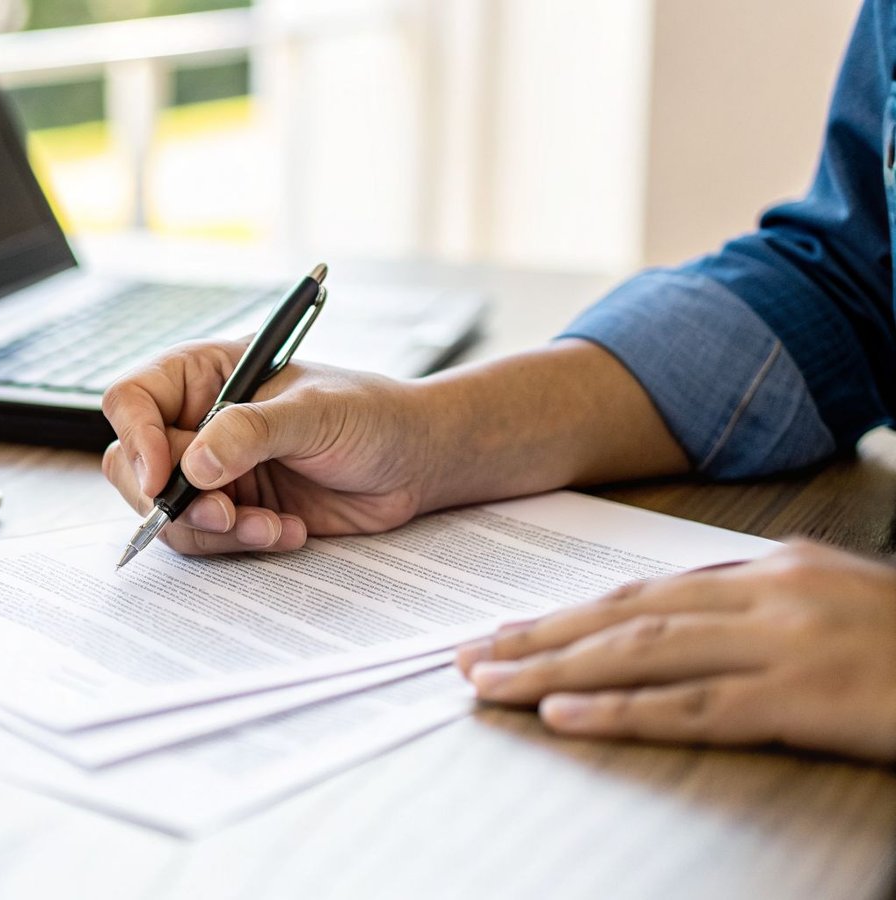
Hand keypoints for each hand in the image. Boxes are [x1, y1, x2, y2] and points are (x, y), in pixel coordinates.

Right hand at [101, 339, 431, 554]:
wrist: (413, 463)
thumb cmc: (370, 414)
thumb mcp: (314, 413)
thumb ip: (251, 433)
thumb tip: (194, 466)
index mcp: (203, 375)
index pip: (133, 400)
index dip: (137, 439)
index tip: (162, 479)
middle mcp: (196, 422)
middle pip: (135, 466)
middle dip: (175, 500)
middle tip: (226, 513)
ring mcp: (211, 470)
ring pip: (166, 512)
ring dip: (214, 529)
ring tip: (269, 525)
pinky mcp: (233, 510)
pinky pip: (206, 538)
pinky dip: (241, 543)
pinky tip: (287, 531)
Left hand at [455, 540, 895, 762]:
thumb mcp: (835, 601)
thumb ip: (756, 604)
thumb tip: (673, 615)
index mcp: (773, 568)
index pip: (645, 590)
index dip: (568, 612)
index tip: (506, 629)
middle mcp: (769, 594)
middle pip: (626, 615)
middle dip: (538, 637)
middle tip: (468, 656)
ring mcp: (787, 643)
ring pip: (641, 654)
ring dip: (555, 672)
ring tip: (490, 685)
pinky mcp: (805, 698)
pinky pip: (692, 708)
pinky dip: (620, 712)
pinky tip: (565, 717)